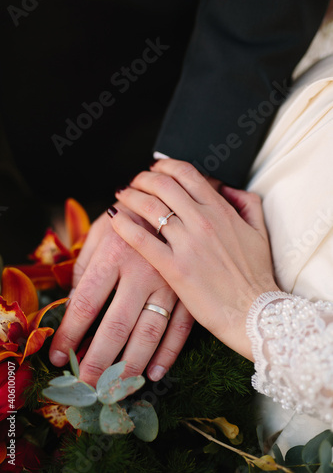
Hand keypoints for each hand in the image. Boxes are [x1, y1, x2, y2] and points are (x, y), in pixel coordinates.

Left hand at [49, 200, 193, 385]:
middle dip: (97, 360)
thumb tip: (71, 301)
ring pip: (148, 332)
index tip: (59, 356)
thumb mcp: (102, 228)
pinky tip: (153, 372)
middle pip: (115, 325)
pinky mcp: (190, 289)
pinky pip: (180, 327)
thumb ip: (85, 263)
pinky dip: (168, 353)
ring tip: (116, 387)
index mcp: (114, 253)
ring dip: (130, 365)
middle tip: (86, 383)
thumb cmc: (132, 215)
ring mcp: (169, 281)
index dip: (69, 334)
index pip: (85, 303)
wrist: (179, 199)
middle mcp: (141, 270)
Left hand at [110, 159, 279, 359]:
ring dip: (131, 196)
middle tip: (134, 182)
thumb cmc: (256, 275)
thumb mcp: (260, 232)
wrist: (254, 312)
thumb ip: (247, 203)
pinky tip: (115, 219)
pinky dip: (124, 225)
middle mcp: (202, 221)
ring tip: (121, 196)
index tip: (155, 169)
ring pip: (149, 207)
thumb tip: (228, 188)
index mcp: (221, 210)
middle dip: (143, 178)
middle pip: (163, 185)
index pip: (186, 174)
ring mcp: (187, 243)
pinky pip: (141, 239)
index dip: (165, 166)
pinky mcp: (174, 268)